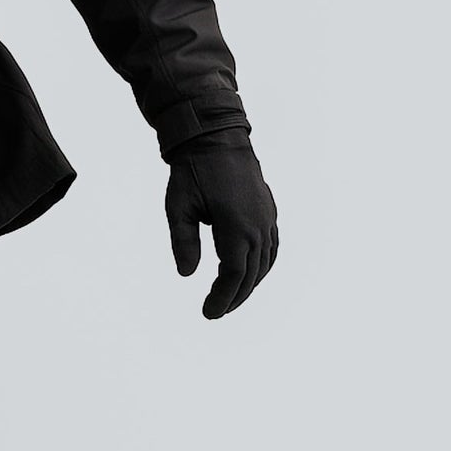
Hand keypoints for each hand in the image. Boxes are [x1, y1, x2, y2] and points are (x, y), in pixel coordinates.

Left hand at [164, 129, 278, 317]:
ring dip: (250, 284)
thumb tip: (186, 274)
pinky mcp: (268, 210)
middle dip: (235, 297)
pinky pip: (272, 246)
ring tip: (230, 298)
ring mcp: (267, 217)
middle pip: (252, 274)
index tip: (207, 313)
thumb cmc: (193, 171)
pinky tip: (250, 273)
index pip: (234, 274)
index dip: (222, 297)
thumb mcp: (178, 206)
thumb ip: (183, 241)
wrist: (216, 137)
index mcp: (237, 226)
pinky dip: (262, 266)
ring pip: (265, 262)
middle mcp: (258, 225)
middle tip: (215, 312)